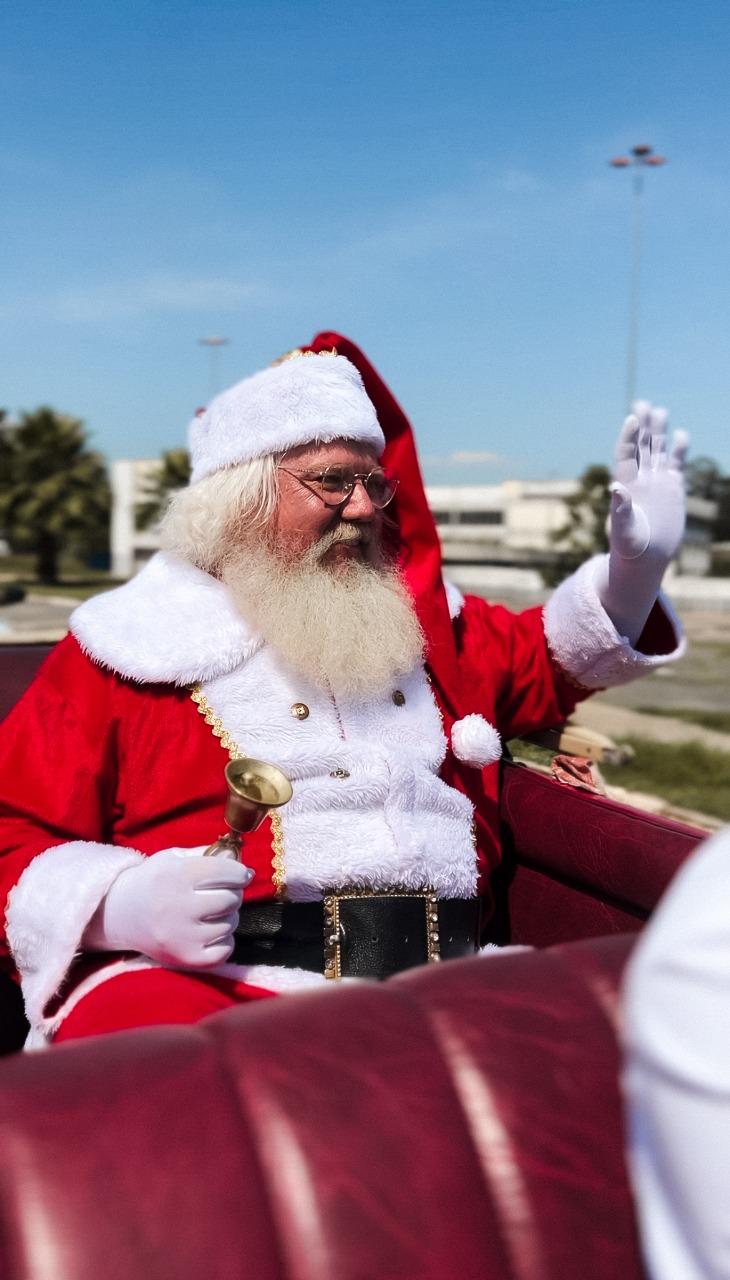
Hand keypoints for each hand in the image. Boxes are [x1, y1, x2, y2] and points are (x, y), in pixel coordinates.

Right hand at [84, 847, 253, 968]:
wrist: (120, 914)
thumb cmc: (153, 881)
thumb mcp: (174, 858)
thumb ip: (208, 856)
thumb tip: (245, 867)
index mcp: (176, 876)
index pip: (226, 871)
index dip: (239, 872)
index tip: (240, 874)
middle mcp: (178, 907)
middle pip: (231, 899)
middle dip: (232, 893)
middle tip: (220, 893)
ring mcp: (182, 936)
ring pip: (230, 924)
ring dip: (226, 917)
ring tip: (207, 913)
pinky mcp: (187, 959)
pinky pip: (226, 949)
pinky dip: (223, 940)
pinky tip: (207, 932)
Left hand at [597, 402, 688, 645]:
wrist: (646, 558)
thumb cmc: (629, 548)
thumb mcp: (623, 530)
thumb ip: (620, 509)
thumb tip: (615, 486)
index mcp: (625, 485)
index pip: (625, 453)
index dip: (627, 436)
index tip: (632, 418)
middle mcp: (640, 479)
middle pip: (640, 446)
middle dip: (642, 425)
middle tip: (642, 403)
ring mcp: (656, 482)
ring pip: (657, 451)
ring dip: (658, 432)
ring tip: (660, 410)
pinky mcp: (672, 489)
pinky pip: (675, 464)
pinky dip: (679, 450)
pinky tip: (682, 435)